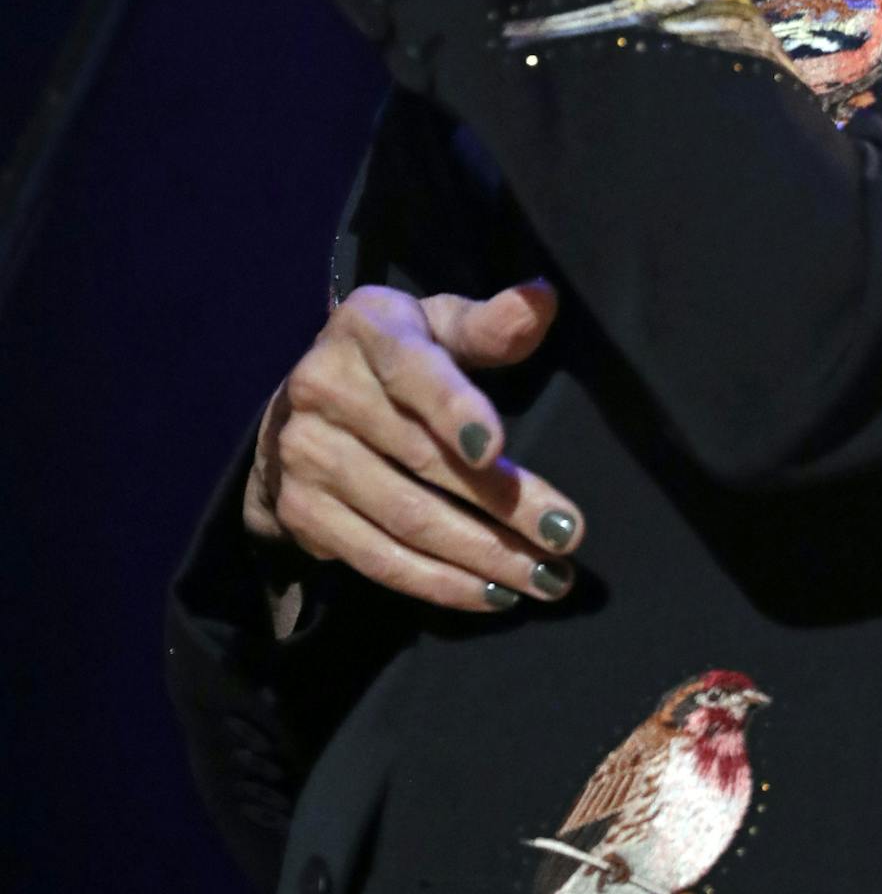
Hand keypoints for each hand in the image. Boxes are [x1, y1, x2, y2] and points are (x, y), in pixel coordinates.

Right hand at [242, 280, 583, 613]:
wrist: (304, 406)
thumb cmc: (400, 357)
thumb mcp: (439, 325)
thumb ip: (489, 323)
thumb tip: (542, 301)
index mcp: (366, 328)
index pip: (411, 367)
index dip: (453, 407)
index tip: (496, 447)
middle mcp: (323, 388)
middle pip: (421, 457)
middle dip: (502, 502)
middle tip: (565, 535)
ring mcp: (307, 455)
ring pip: (406, 518)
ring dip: (482, 555)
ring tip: (545, 577)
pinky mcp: (303, 514)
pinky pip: (379, 559)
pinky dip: (440, 583)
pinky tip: (493, 593)